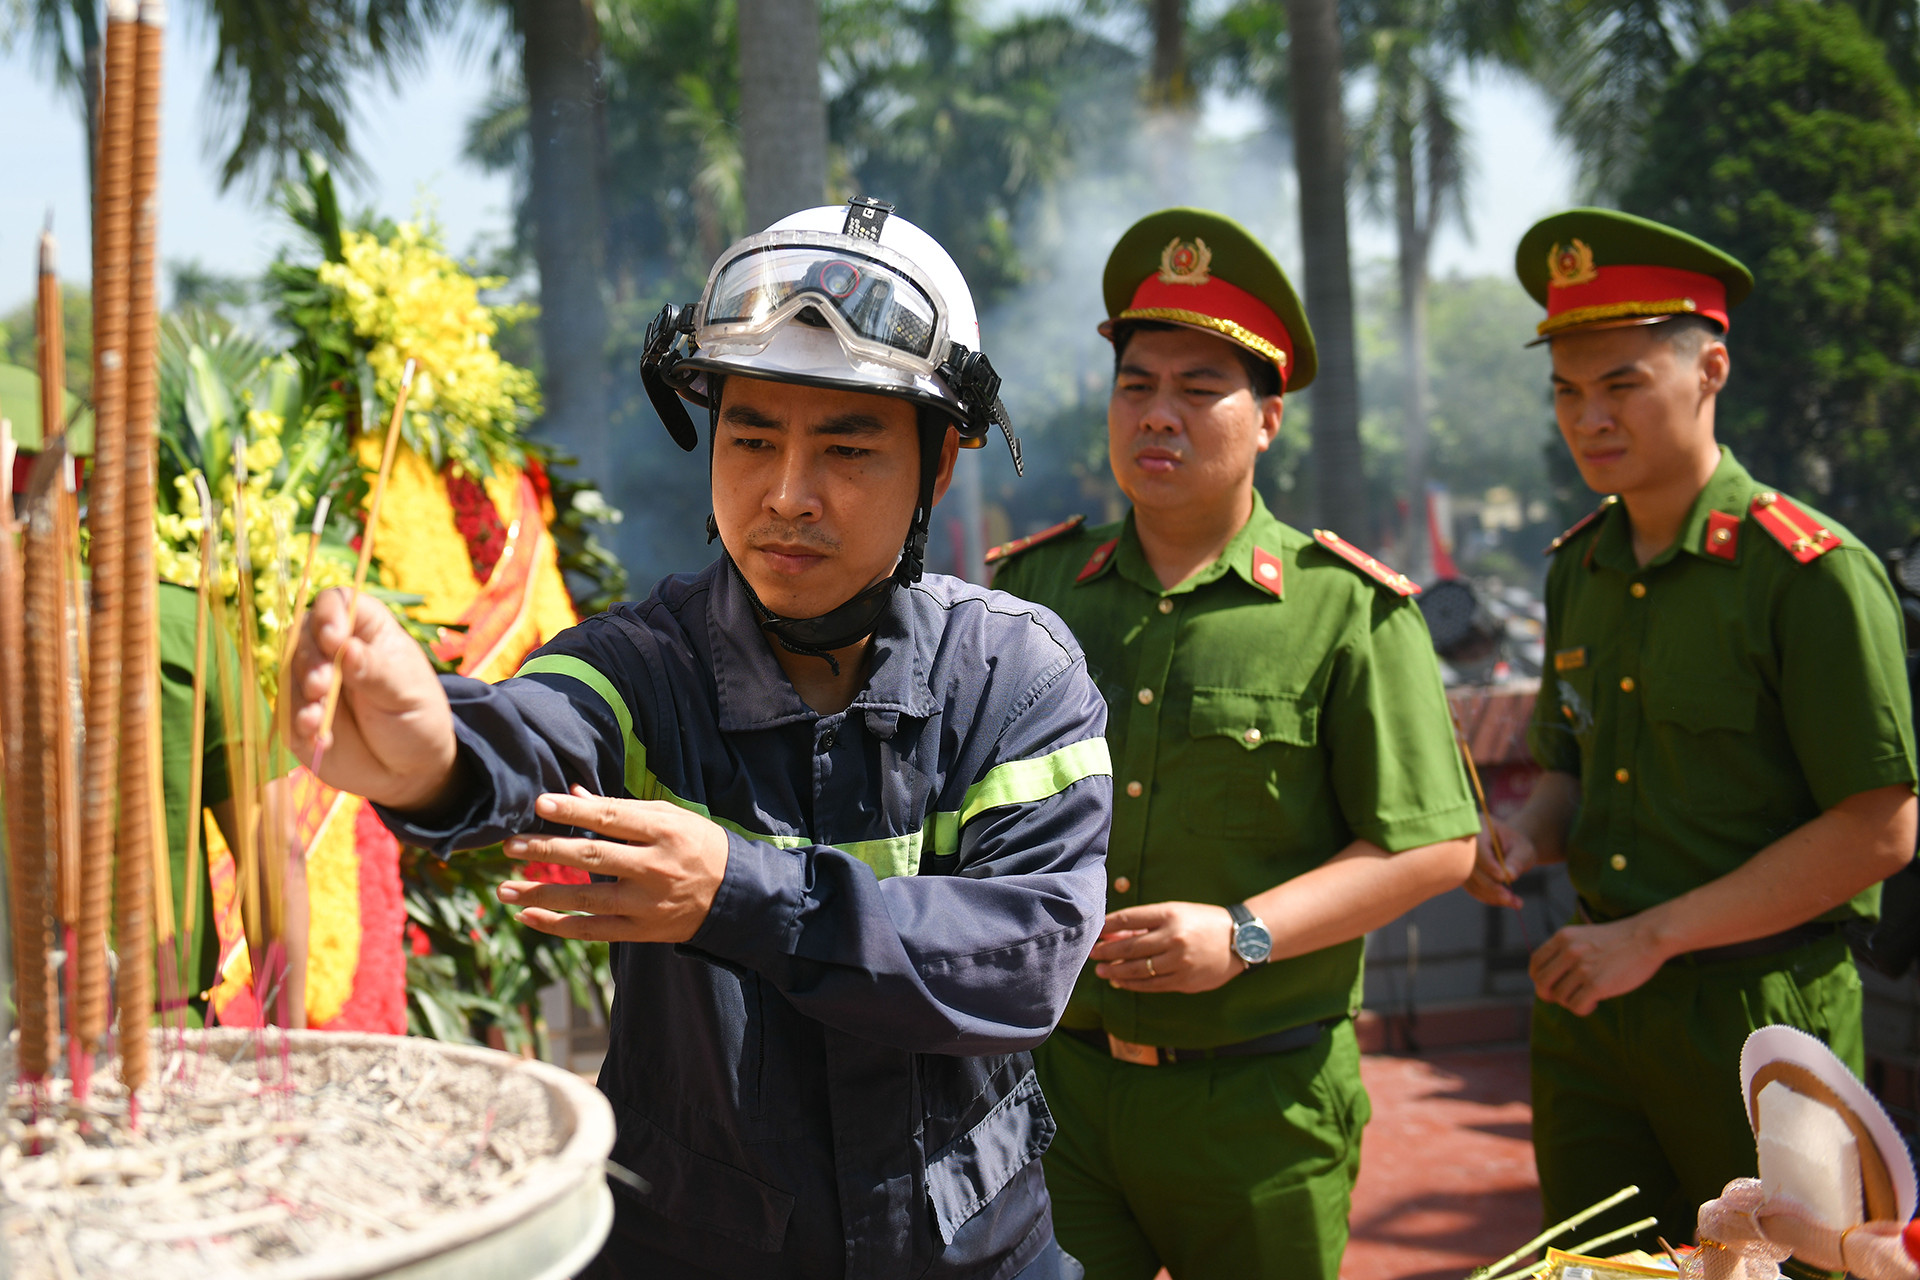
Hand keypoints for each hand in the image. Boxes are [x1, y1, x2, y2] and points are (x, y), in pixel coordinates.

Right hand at [287, 588, 457, 811]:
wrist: (409, 770)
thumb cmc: (416, 719)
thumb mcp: (406, 693)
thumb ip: (375, 671)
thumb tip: (347, 648)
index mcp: (365, 630)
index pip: (337, 602)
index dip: (329, 614)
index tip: (334, 639)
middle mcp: (332, 651)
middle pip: (304, 636)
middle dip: (310, 660)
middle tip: (323, 686)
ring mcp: (312, 683)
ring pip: (289, 674)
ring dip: (301, 695)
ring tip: (318, 719)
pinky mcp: (299, 715)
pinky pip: (287, 713)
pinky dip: (298, 725)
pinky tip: (318, 739)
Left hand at [498, 787, 729, 943]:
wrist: (735, 896)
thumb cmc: (698, 845)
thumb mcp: (670, 816)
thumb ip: (622, 809)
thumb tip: (574, 794)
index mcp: (664, 831)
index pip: (611, 818)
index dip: (574, 811)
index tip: (539, 804)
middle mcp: (654, 867)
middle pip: (592, 856)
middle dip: (547, 850)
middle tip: (509, 845)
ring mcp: (646, 902)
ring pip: (586, 899)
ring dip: (541, 893)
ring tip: (504, 887)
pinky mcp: (641, 929)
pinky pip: (592, 931)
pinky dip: (558, 926)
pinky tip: (527, 916)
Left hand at [1088, 901, 1243, 993]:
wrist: (1240, 939)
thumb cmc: (1203, 922)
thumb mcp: (1176, 913)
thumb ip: (1146, 924)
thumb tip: (1114, 934)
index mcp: (1170, 915)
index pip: (1129, 918)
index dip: (1108, 926)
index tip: (1095, 931)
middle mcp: (1173, 938)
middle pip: (1130, 947)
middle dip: (1107, 951)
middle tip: (1092, 953)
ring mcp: (1179, 961)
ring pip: (1138, 969)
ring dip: (1116, 970)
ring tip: (1102, 970)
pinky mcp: (1184, 980)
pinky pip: (1152, 985)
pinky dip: (1133, 984)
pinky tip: (1121, 981)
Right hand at [1464, 815, 1535, 908]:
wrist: (1510, 849)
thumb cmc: (1517, 845)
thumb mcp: (1523, 850)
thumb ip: (1516, 860)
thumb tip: (1509, 875)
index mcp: (1478, 827)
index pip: (1478, 847)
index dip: (1488, 863)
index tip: (1503, 878)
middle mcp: (1464, 843)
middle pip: (1472, 867)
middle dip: (1491, 885)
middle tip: (1511, 898)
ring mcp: (1461, 860)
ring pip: (1472, 882)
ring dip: (1493, 896)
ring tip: (1516, 903)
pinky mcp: (1463, 874)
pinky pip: (1474, 889)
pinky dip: (1490, 898)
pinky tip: (1507, 901)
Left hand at [1528, 916, 1667, 1015]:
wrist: (1647, 937)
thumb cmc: (1617, 940)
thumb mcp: (1583, 936)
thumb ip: (1565, 951)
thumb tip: (1548, 979)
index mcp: (1563, 938)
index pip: (1536, 962)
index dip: (1538, 978)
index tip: (1548, 986)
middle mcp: (1569, 951)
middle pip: (1542, 982)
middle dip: (1549, 995)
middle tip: (1564, 998)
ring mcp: (1583, 968)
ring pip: (1560, 997)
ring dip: (1571, 1002)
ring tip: (1587, 997)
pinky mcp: (1597, 984)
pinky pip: (1576, 1006)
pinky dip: (1583, 1009)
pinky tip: (1594, 1003)